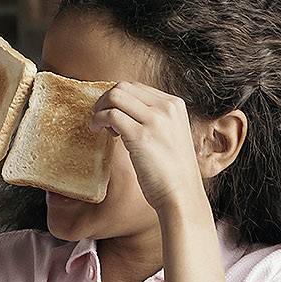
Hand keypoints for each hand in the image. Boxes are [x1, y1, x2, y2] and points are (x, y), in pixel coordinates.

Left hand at [92, 82, 210, 218]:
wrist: (182, 195)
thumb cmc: (172, 172)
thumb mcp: (170, 135)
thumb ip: (154, 120)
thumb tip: (125, 112)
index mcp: (175, 105)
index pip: (136, 87)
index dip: (118, 99)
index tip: (113, 117)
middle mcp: (167, 108)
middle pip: (123, 86)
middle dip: (105, 100)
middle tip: (101, 120)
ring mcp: (155, 120)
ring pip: (115, 96)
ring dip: (99, 109)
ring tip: (99, 127)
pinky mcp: (141, 136)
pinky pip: (110, 115)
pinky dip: (98, 120)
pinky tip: (99, 133)